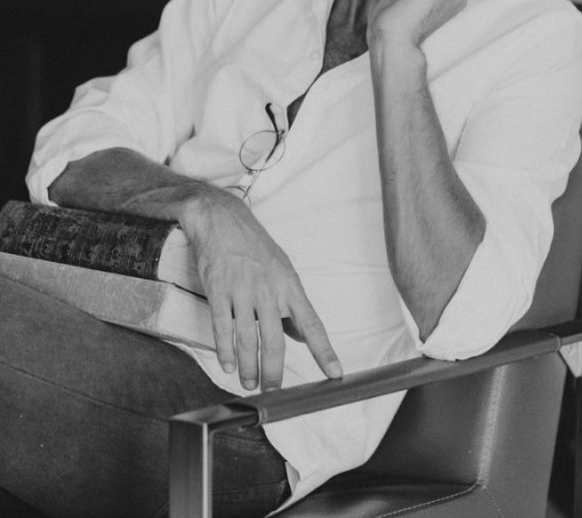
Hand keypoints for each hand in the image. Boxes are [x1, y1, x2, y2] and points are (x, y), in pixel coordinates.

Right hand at [181, 187, 341, 390]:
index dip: (325, 351)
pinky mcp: (218, 290)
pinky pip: (223, 327)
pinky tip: (229, 365)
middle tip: (274, 391)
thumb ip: (291, 306)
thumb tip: (303, 336)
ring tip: (250, 384)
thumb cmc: (255, 247)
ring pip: (248, 339)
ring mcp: (242, 290)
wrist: (222, 219)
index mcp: (289, 286)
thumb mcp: (282, 271)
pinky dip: (226, 351)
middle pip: (275, 341)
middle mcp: (269, 290)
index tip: (335, 374)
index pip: (312, 324)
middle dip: (274, 372)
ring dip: (249, 367)